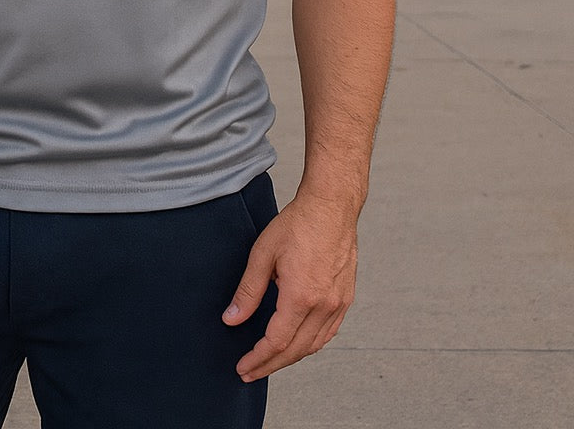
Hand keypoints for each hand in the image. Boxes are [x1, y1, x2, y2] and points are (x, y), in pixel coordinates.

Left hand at [222, 193, 357, 380]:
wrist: (331, 206)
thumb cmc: (297, 223)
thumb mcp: (263, 253)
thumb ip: (248, 291)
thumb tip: (231, 319)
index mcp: (301, 296)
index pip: (277, 342)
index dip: (258, 358)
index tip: (242, 368)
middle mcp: (324, 305)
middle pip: (295, 350)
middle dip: (270, 365)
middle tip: (250, 372)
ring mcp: (339, 303)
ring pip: (313, 345)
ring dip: (290, 358)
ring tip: (269, 361)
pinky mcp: (346, 298)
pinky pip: (328, 333)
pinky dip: (310, 344)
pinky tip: (297, 344)